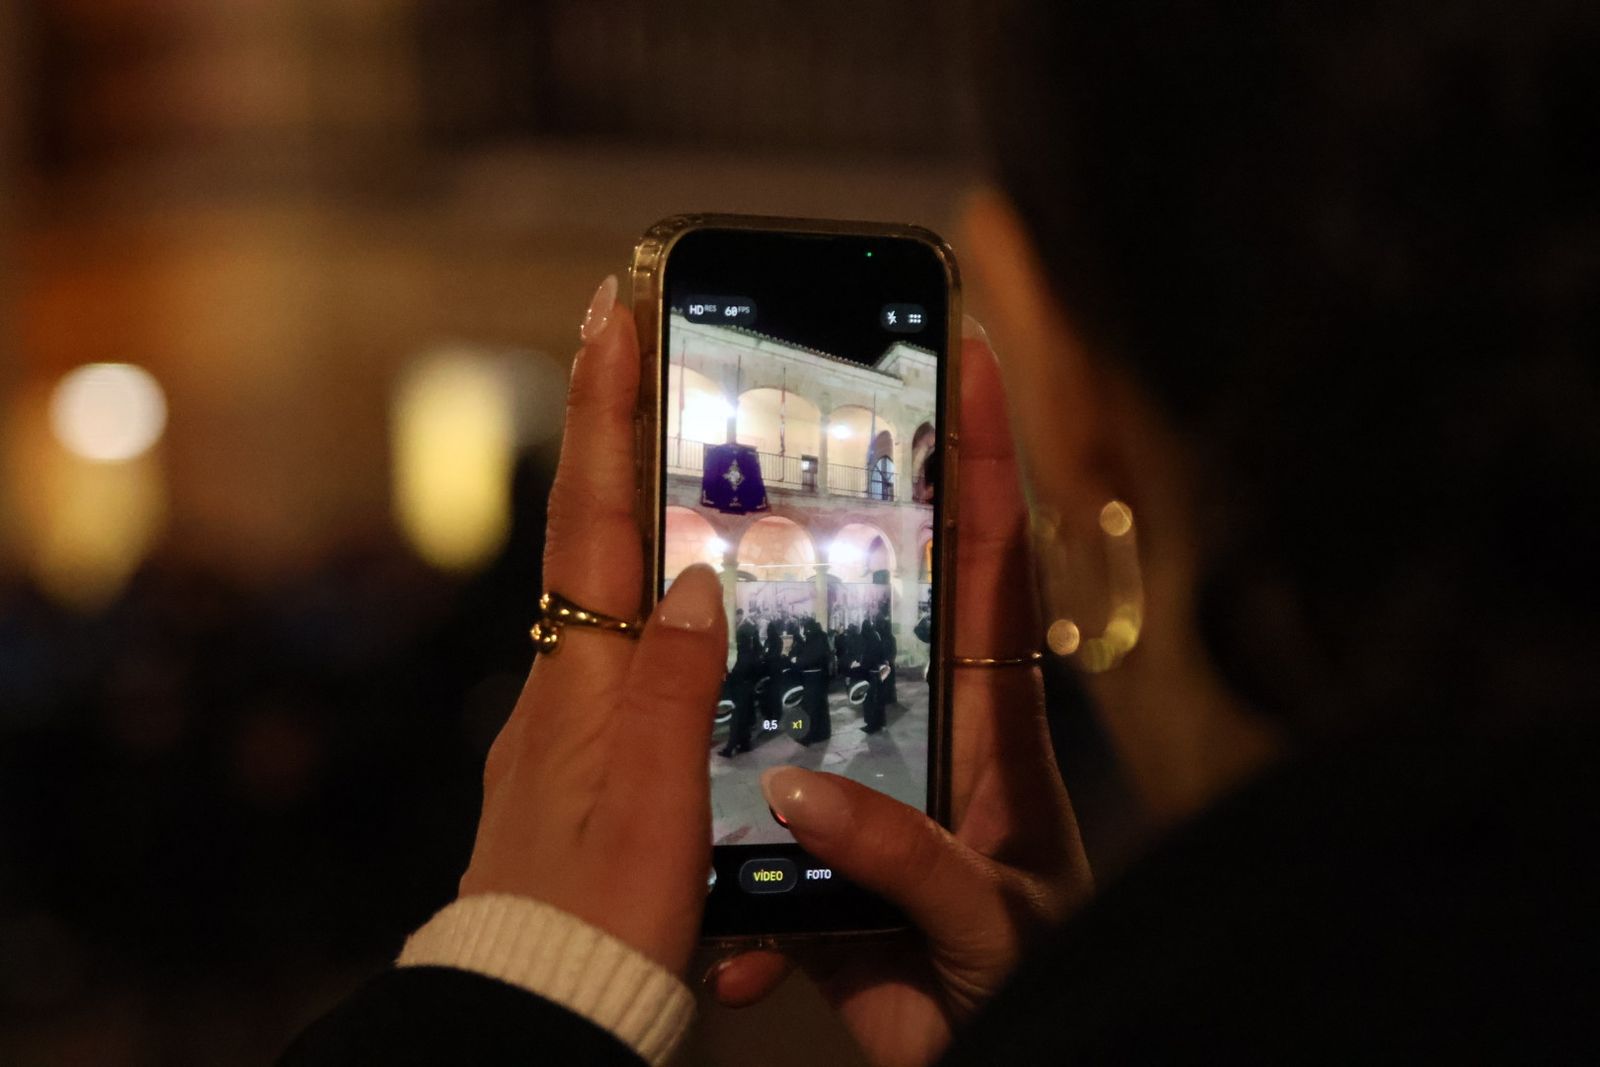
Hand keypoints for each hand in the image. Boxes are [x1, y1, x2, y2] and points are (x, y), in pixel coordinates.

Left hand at [458, 276, 726, 975]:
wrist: (542, 1009)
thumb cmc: (601, 920)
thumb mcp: (658, 804)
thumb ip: (680, 688)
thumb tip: (700, 579)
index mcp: (585, 682)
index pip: (592, 520)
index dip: (602, 414)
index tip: (609, 311)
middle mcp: (569, 689)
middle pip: (591, 538)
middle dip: (612, 439)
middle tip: (638, 352)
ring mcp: (574, 728)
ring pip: (611, 597)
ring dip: (636, 514)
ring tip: (681, 458)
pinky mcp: (590, 770)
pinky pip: (629, 660)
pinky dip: (656, 607)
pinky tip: (699, 618)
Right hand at [706, 329, 1092, 1066]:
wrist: (1003, 1055)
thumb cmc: (1041, 979)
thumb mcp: (992, 922)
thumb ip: (912, 860)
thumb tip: (802, 795)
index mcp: (994, 726)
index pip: (994, 566)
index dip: (986, 461)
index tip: (972, 357)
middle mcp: (927, 729)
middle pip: (887, 592)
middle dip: (850, 504)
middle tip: (794, 418)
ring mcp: (872, 780)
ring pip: (802, 686)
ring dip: (750, 652)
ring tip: (689, 585)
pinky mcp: (825, 846)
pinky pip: (756, 815)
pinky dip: (718, 839)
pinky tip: (696, 869)